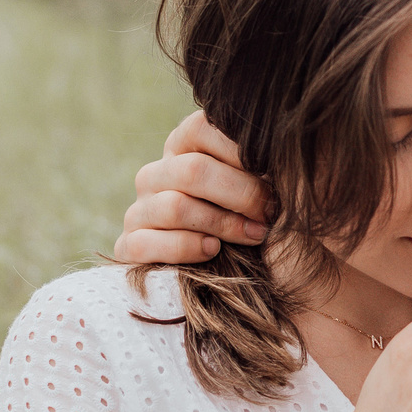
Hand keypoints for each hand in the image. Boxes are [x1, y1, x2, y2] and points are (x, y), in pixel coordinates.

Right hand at [115, 111, 274, 263]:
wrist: (239, 283)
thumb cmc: (259, 222)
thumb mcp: (265, 186)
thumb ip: (267, 162)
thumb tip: (283, 139)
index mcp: (185, 147)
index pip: (201, 128)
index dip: (242, 151)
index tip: (277, 172)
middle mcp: (157, 174)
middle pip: (192, 171)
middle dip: (241, 193)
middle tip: (272, 211)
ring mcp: (140, 210)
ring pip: (175, 207)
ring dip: (222, 223)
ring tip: (255, 234)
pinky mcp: (128, 247)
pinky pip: (146, 244)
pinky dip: (184, 247)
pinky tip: (212, 250)